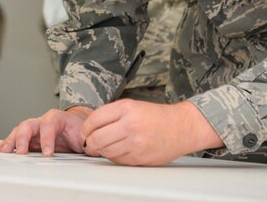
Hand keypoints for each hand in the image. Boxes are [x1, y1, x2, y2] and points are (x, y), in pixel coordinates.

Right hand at [0, 106, 91, 155]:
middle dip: (23, 139)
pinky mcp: (29, 138)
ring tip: (3, 150)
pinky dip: (8, 143)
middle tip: (21, 153)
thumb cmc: (79, 130)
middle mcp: (42, 120)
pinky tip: (0, 149)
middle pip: (29, 125)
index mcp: (57, 118)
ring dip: (11, 141)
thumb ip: (89, 141)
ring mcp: (34, 128)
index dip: (47, 139)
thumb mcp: (86, 135)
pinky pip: (16, 138)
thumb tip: (93, 147)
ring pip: (19, 131)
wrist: (75, 126)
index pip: (49, 125)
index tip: (47, 153)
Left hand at [80, 100, 222, 165]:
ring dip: (100, 150)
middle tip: (89, 142)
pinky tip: (117, 150)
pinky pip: (118, 160)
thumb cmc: (156, 116)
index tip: (84, 131)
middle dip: (89, 142)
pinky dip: (113, 156)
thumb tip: (91, 127)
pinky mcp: (140, 158)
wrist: (182, 127)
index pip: (95, 119)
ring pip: (106, 151)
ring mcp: (136, 143)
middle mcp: (130, 125)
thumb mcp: (133, 105)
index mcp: (127, 108)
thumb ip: (112, 114)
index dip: (85, 127)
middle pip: (97, 138)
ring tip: (102, 147)